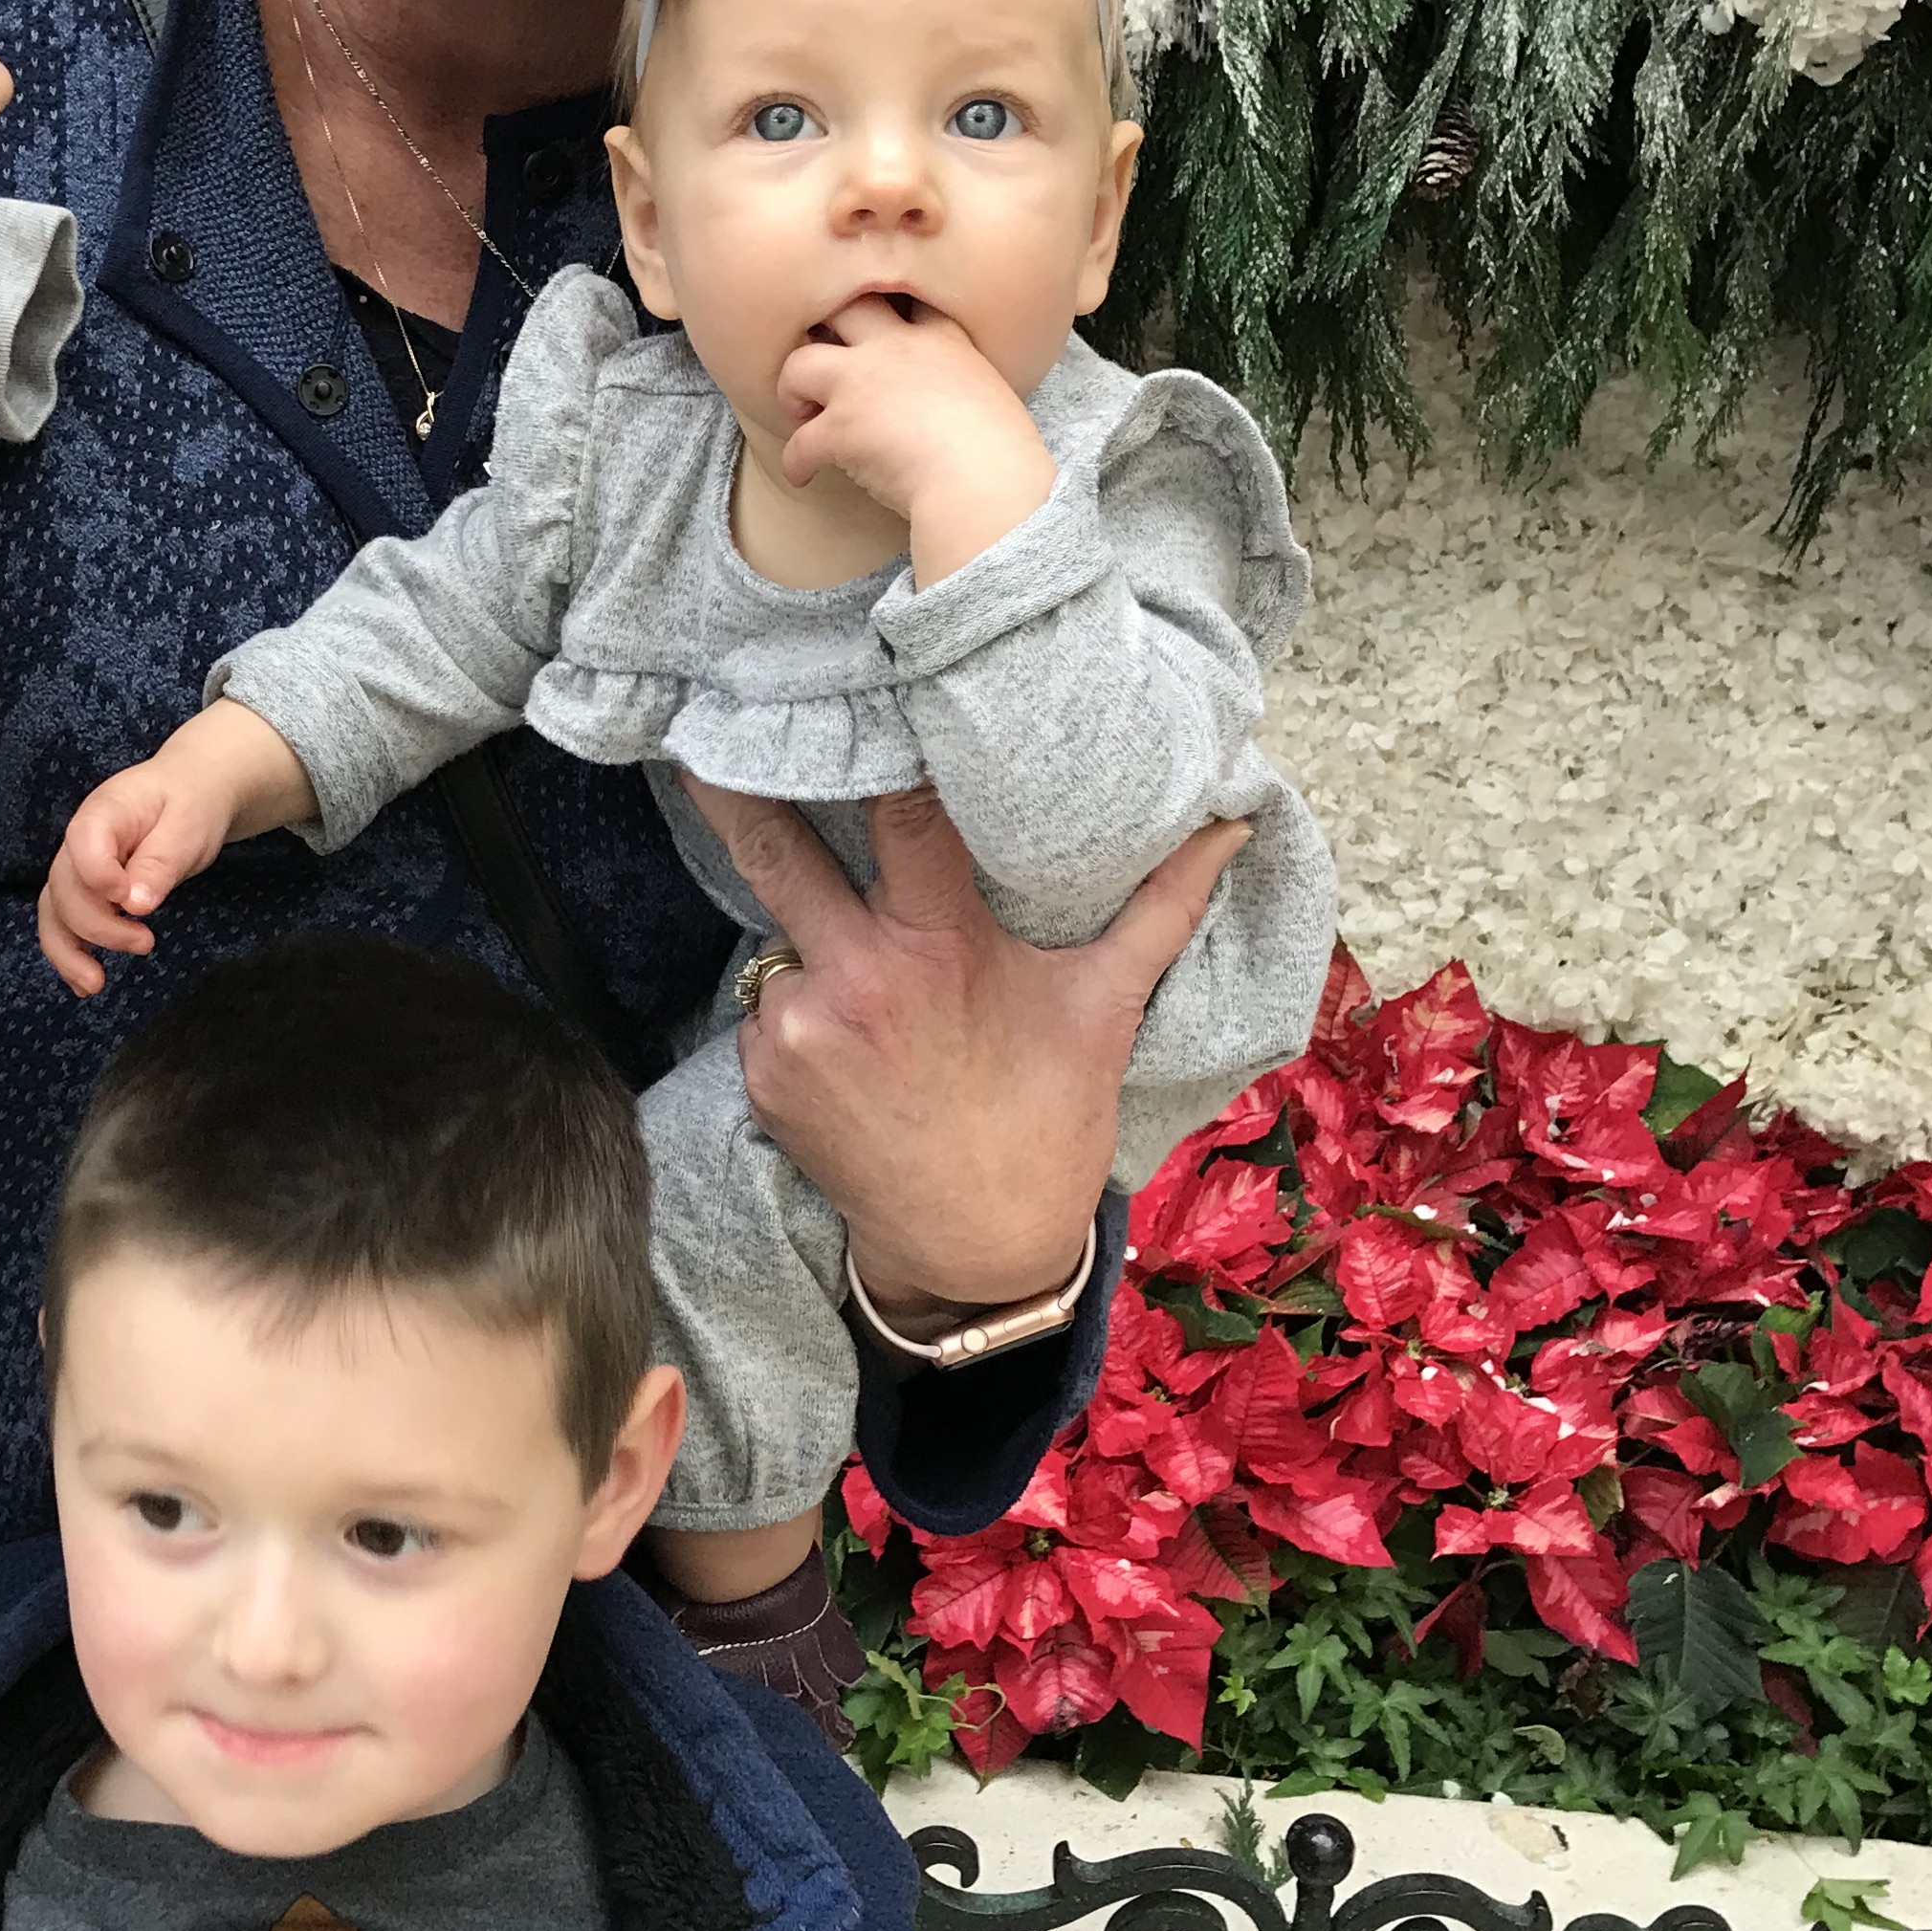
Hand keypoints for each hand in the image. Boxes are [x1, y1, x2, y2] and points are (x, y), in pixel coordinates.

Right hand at [40, 702, 315, 994]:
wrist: (189, 793)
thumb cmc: (189, 804)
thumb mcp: (188, 826)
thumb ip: (161, 861)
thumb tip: (136, 904)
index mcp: (102, 812)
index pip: (83, 845)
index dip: (99, 879)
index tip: (132, 903)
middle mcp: (78, 842)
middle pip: (65, 888)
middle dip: (97, 925)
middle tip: (145, 943)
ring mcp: (77, 868)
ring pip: (54, 912)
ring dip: (68, 951)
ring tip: (95, 985)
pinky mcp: (85, 892)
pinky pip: (65, 923)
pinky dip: (70, 954)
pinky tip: (85, 983)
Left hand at [683, 775, 1249, 1325]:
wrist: (975, 1247)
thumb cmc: (1046, 1116)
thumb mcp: (1105, 1005)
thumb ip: (1159, 905)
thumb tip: (1229, 820)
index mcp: (938, 947)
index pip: (897, 814)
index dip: (874, 745)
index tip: (848, 683)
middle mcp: (855, 981)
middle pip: (771, 849)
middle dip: (734, 785)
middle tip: (703, 729)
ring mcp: (797, 1031)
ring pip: (777, 930)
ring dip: (805, 926)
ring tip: (860, 957)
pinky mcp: (761, 1074)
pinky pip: (766, 1001)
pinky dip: (796, 1000)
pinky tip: (848, 1034)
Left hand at [774, 296, 1054, 583]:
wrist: (987, 483)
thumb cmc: (1002, 455)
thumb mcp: (993, 397)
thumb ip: (961, 388)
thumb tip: (943, 414)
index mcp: (942, 339)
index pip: (905, 299)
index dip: (883, 313)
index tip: (874, 334)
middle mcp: (897, 348)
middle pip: (843, 310)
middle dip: (825, 332)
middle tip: (825, 367)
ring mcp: (863, 384)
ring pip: (798, 365)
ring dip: (793, 391)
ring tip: (805, 416)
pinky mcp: (840, 427)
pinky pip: (798, 441)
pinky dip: (796, 461)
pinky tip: (804, 475)